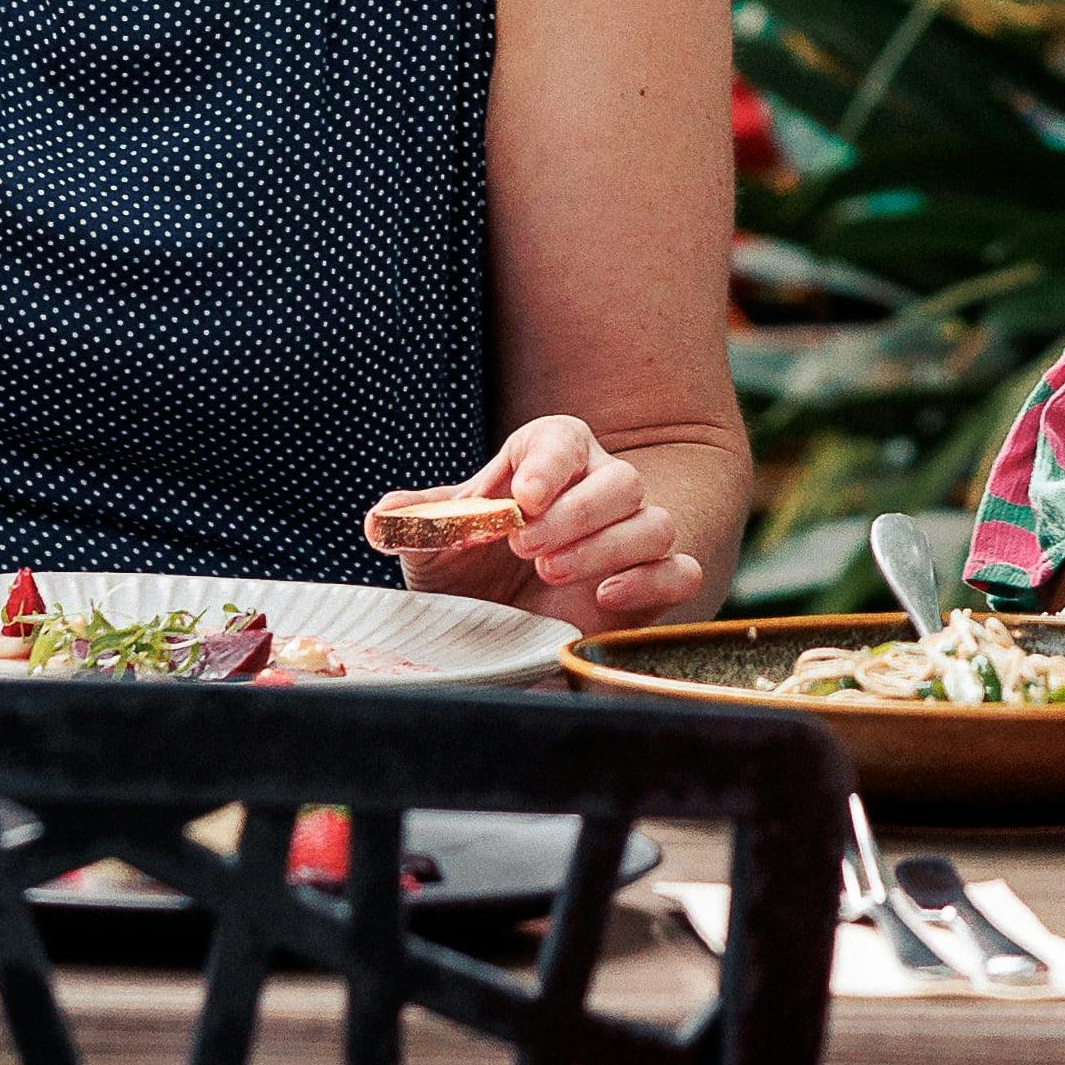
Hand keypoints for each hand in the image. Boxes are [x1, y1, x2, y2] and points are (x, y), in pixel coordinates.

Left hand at [416, 412, 707, 627]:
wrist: (496, 626)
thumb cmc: (467, 571)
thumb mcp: (432, 546)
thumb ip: (417, 524)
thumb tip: (383, 518)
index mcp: (546, 464)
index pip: (563, 438)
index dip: (548, 463)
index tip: (521, 498)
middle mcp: (596, 493)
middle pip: (621, 479)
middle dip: (575, 514)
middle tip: (524, 547)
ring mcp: (628, 540)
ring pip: (654, 522)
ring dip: (607, 547)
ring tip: (549, 571)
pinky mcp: (650, 587)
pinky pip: (680, 571)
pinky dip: (653, 581)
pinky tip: (605, 597)